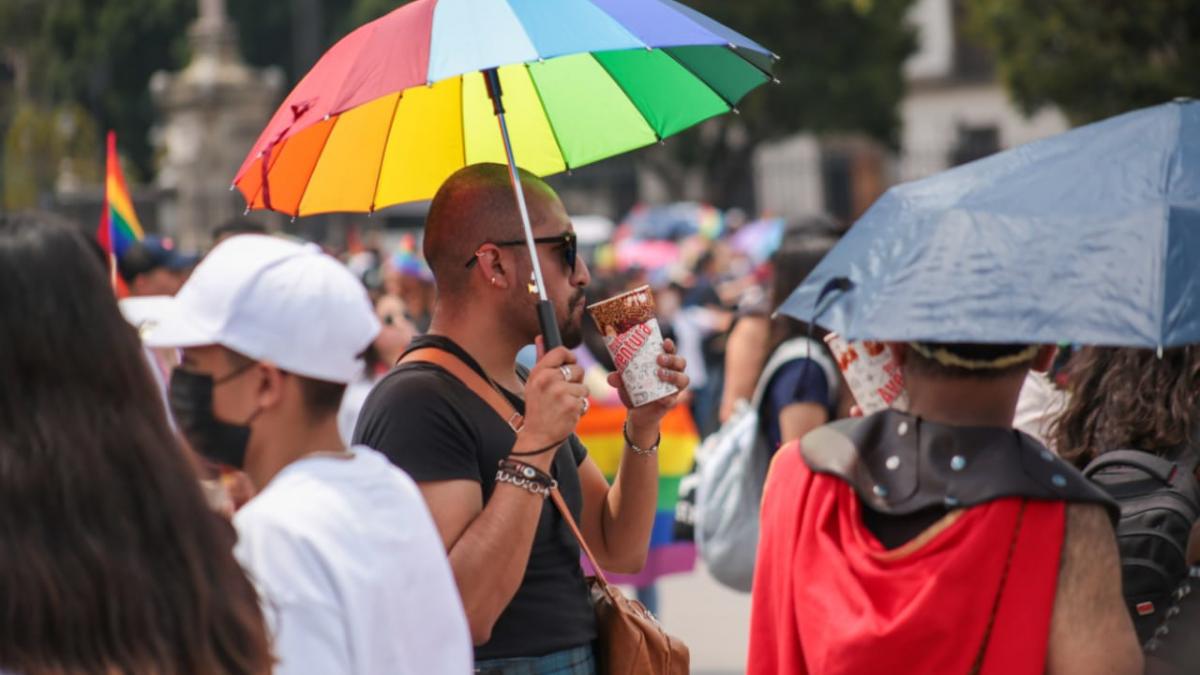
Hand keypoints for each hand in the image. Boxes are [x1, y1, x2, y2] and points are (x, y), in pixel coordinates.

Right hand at [516, 336, 588, 468]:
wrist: (537, 437)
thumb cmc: (537, 409)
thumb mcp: (533, 383)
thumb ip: (540, 360)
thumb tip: (540, 337)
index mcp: (538, 372)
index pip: (561, 351)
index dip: (569, 357)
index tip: (570, 363)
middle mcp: (548, 380)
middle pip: (577, 369)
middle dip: (575, 381)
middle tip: (562, 393)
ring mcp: (561, 393)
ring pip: (583, 387)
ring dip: (578, 397)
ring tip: (563, 405)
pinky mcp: (572, 406)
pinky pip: (585, 400)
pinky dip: (580, 408)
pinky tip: (568, 414)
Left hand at [611, 338, 689, 446]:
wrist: (636, 412)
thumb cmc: (633, 390)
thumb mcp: (624, 383)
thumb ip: (618, 378)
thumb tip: (612, 377)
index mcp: (663, 363)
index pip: (670, 351)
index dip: (670, 346)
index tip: (665, 342)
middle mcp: (672, 373)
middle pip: (681, 362)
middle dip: (672, 359)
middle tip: (659, 359)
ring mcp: (674, 388)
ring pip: (684, 379)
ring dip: (673, 375)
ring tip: (660, 374)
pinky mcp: (671, 402)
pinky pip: (673, 399)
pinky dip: (667, 398)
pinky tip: (660, 398)